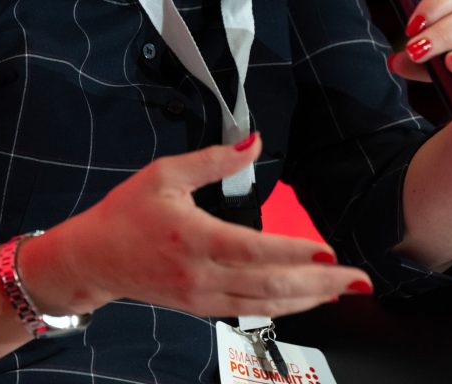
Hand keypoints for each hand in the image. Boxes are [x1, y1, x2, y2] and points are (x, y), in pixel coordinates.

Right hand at [48, 134, 371, 318]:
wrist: (93, 258)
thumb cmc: (127, 212)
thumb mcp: (166, 173)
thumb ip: (214, 159)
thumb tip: (253, 141)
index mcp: (193, 238)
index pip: (254, 250)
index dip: (294, 252)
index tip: (328, 250)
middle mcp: (202, 275)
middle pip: (271, 285)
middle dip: (320, 283)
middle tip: (358, 278)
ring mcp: (203, 297)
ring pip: (266, 304)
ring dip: (310, 298)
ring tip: (344, 288)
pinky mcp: (202, 308)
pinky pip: (251, 309)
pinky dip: (285, 305)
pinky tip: (307, 297)